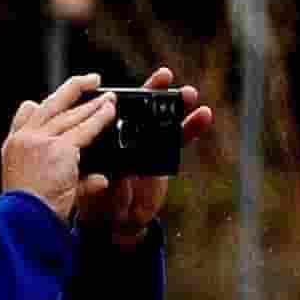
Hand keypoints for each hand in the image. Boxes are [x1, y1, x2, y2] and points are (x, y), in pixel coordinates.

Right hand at [1, 74, 115, 215]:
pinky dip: (100, 118)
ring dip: (92, 103)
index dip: (37, 105)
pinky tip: (111, 110)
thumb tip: (101, 177)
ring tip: (109, 96)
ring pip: (70, 115)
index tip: (44, 99)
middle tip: (91, 80)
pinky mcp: (59, 148)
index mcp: (13, 147)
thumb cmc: (32, 212)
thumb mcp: (44, 191)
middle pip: (49, 105)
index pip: (24, 116)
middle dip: (72, 89)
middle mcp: (24, 139)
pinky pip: (85, 128)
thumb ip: (71, 179)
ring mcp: (40, 140)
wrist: (25, 221)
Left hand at [97, 65, 212, 248]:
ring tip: (190, 93)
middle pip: (140, 110)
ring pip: (162, 121)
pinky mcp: (164, 158)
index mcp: (103, 140)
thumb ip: (105, 186)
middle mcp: (126, 138)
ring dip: (177, 105)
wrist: (115, 223)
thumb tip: (116, 179)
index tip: (126, 85)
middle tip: (164, 76)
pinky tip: (204, 115)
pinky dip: (192, 127)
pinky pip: (179, 140)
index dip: (118, 97)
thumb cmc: (97, 202)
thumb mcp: (94, 193)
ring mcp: (146, 146)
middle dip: (153, 92)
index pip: (109, 114)